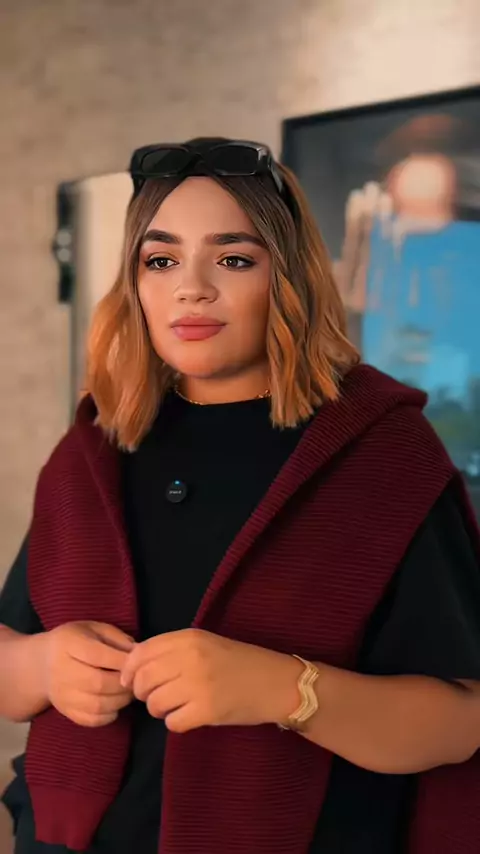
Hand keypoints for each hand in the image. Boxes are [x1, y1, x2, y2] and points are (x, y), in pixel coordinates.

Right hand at [43, 621, 134, 727]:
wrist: (42, 664)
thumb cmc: (74, 641)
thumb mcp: (94, 628)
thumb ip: (116, 638)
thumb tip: (137, 652)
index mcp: (68, 644)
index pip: (98, 655)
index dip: (122, 661)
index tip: (137, 662)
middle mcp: (61, 671)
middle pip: (98, 683)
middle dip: (124, 684)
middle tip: (137, 680)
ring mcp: (62, 694)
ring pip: (96, 705)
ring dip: (120, 701)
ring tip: (129, 692)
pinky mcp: (65, 711)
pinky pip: (90, 720)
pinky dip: (108, 716)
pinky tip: (115, 705)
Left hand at [120, 629, 300, 732]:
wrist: (275, 682)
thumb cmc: (239, 662)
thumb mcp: (205, 644)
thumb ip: (173, 651)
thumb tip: (134, 668)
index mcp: (189, 637)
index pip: (141, 652)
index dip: (129, 670)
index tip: (131, 681)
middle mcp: (191, 657)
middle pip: (143, 680)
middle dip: (143, 693)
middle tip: (157, 696)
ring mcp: (198, 684)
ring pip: (154, 703)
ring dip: (160, 709)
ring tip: (177, 705)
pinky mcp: (207, 711)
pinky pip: (172, 722)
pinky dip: (177, 722)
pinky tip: (190, 716)